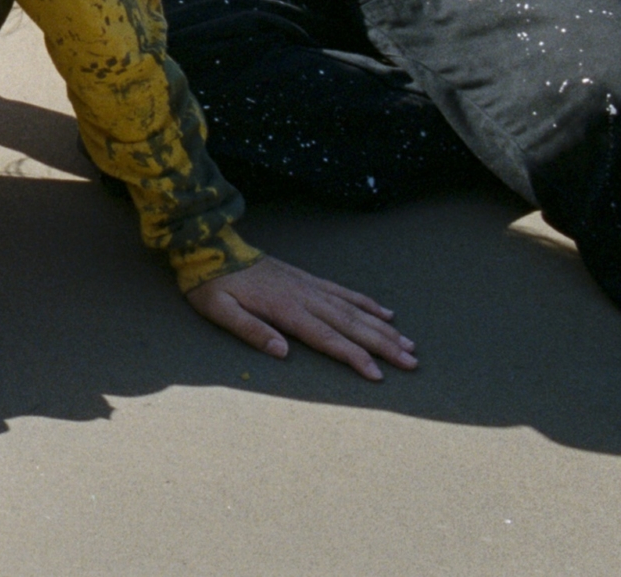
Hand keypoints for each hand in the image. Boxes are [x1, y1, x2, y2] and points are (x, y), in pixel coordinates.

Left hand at [186, 255, 416, 380]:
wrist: (209, 246)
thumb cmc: (210, 284)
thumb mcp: (218, 310)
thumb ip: (250, 330)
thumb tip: (283, 353)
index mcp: (285, 309)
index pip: (327, 338)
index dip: (354, 357)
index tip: (378, 374)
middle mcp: (303, 296)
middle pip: (350, 325)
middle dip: (383, 345)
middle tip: (412, 362)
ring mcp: (307, 285)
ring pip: (353, 309)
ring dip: (382, 327)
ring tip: (409, 343)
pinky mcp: (306, 278)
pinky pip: (342, 291)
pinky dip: (366, 303)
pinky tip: (385, 312)